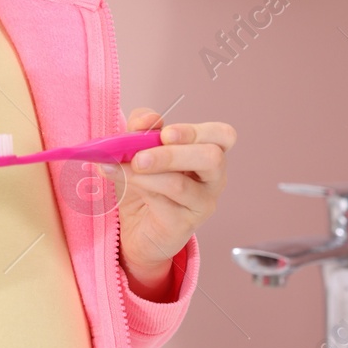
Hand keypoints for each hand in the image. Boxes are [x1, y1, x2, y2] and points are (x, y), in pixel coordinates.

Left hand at [111, 108, 232, 299]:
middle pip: (211, 158)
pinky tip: (124, 182)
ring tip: (126, 168)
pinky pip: (164, 203)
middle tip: (140, 156)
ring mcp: (202, 203)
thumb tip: (147, 119)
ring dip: (148, 173)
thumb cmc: (145, 184)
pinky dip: (140, 188)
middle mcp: (213, 178)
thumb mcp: (138, 149)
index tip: (165, 132)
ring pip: (181, 184)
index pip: (223, 135)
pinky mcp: (184, 224)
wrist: (135, 228)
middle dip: (172, 153)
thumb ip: (141, 130)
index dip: (196, 131)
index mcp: (207, 152)